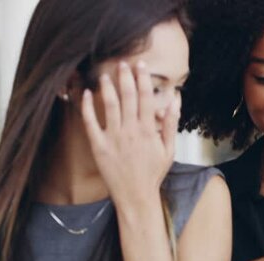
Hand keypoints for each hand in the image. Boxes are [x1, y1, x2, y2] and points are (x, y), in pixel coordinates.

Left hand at [81, 61, 177, 205]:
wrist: (136, 195)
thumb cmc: (153, 173)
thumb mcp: (169, 148)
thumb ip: (170, 122)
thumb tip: (176, 99)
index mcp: (148, 130)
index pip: (146, 97)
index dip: (143, 79)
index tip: (141, 65)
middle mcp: (130, 131)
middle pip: (127, 97)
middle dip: (125, 77)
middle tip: (122, 62)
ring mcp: (113, 138)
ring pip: (109, 105)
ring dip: (108, 87)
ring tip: (106, 74)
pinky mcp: (99, 146)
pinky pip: (91, 122)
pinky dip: (88, 107)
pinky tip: (87, 94)